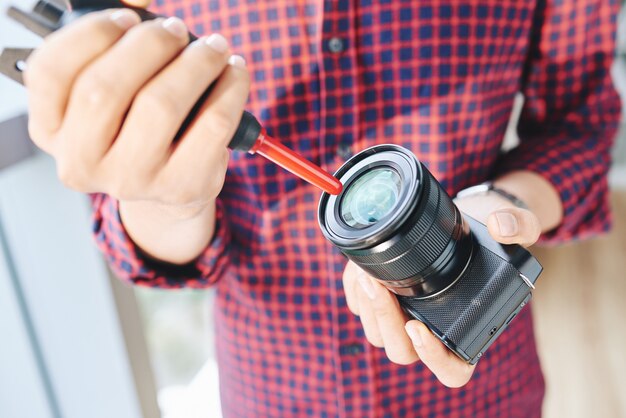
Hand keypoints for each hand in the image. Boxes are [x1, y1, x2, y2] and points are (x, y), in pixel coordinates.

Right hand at [25, 9, 248, 215]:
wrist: (169, 182)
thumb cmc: (136, 121)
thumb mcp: (114, 82)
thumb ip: (116, 35)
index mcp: (51, 128)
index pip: (51, 72)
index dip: (92, 34)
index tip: (128, 19)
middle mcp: (82, 161)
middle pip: (104, 89)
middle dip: (149, 44)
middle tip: (176, 30)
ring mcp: (132, 180)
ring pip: (160, 105)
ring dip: (195, 62)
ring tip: (213, 48)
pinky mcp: (182, 186)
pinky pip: (213, 124)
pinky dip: (231, 87)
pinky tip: (235, 71)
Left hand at [341, 193, 541, 386]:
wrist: (463, 215)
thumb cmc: (489, 232)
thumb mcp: (514, 222)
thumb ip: (518, 225)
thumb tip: (501, 227)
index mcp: (470, 327)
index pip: (453, 370)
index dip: (434, 359)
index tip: (418, 327)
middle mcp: (435, 329)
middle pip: (402, 352)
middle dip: (386, 321)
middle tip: (378, 286)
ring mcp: (406, 316)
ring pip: (378, 334)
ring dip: (368, 307)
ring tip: (367, 273)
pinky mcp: (384, 298)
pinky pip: (361, 309)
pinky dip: (355, 291)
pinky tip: (359, 268)